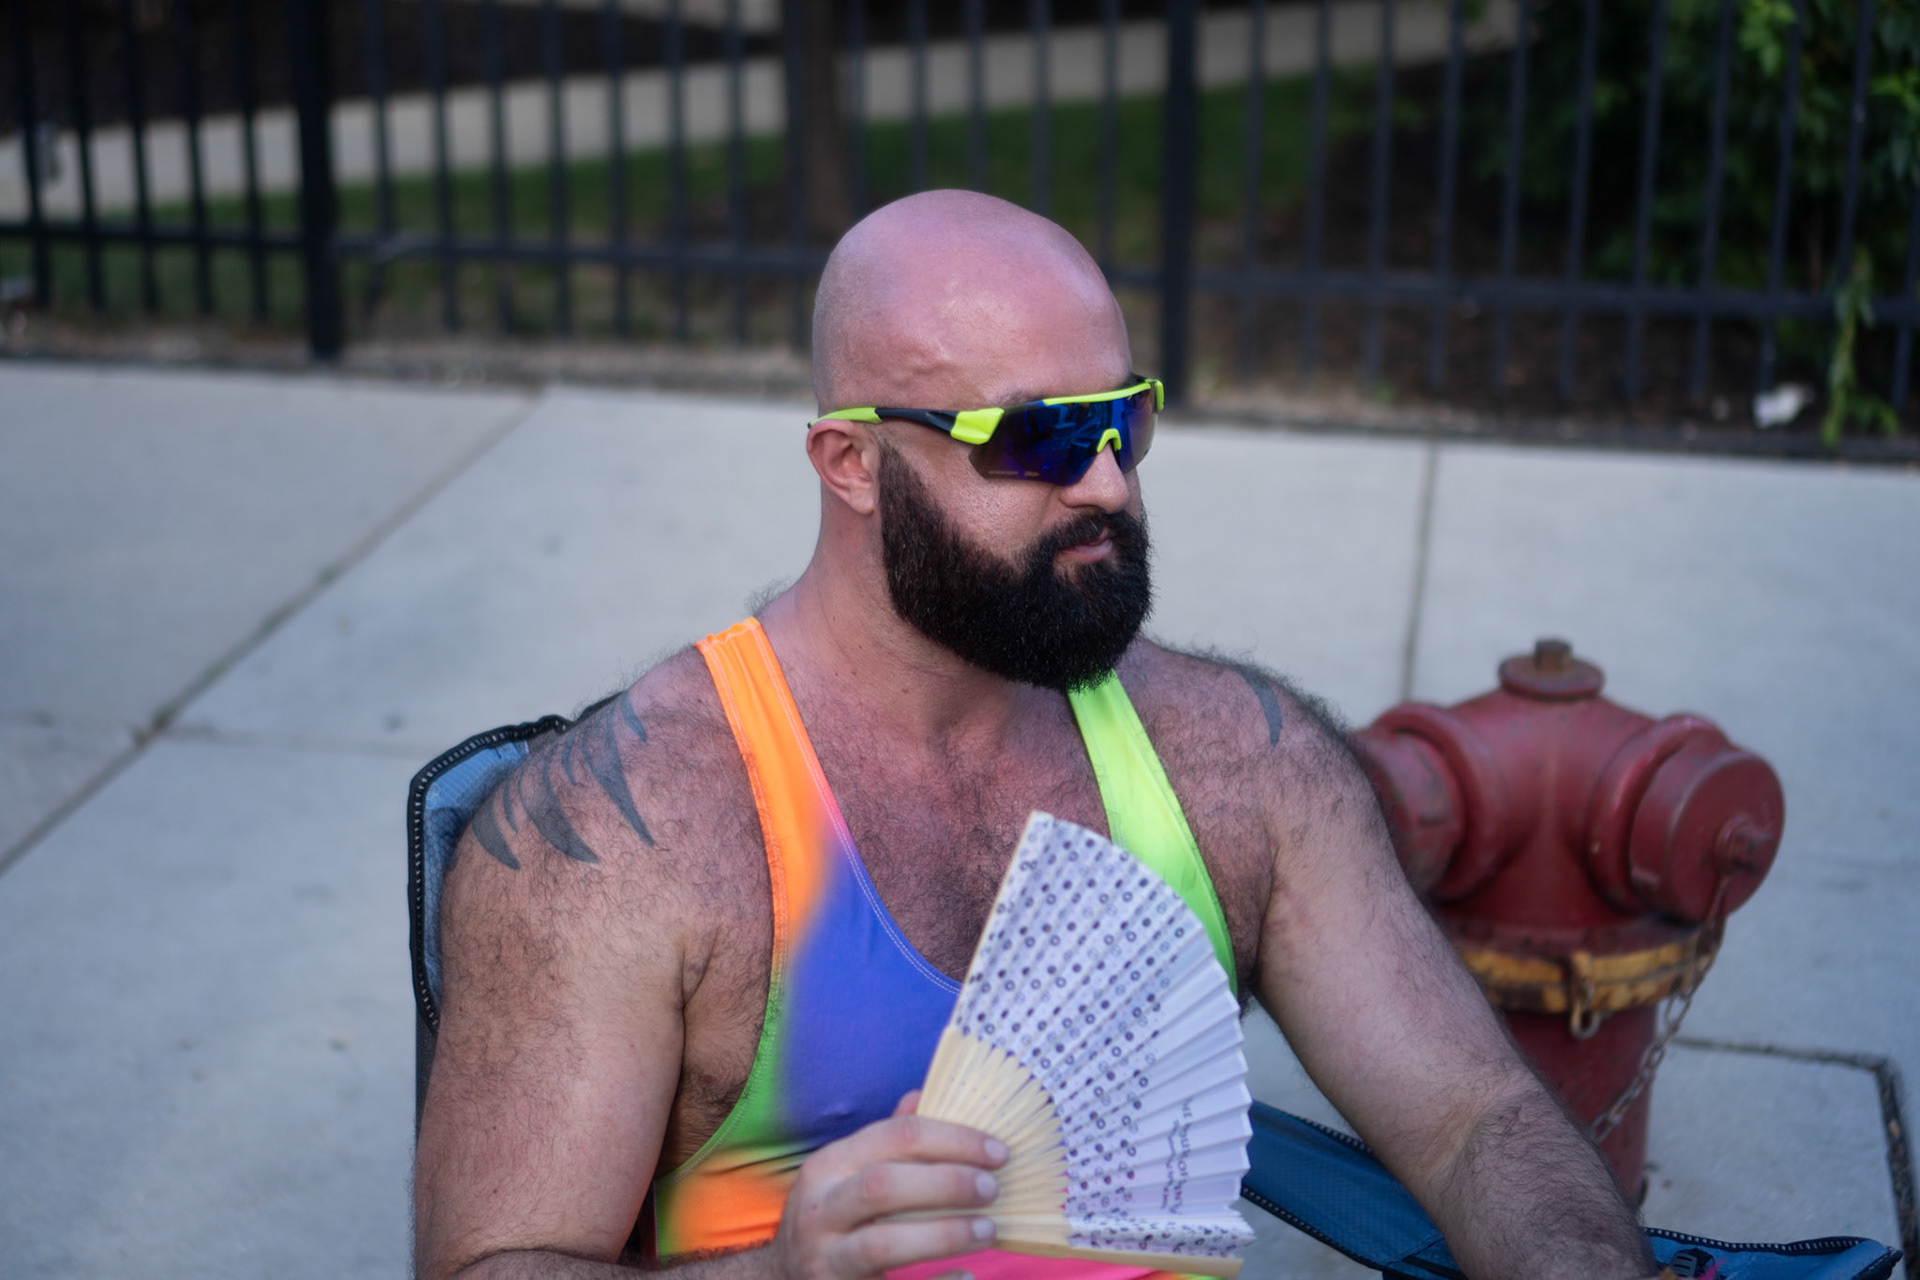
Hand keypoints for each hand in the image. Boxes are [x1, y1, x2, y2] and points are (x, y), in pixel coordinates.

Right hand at [771, 1092, 1006, 1279]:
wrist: (783, 1277)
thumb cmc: (832, 1217)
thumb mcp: (845, 1174)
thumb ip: (885, 1140)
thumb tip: (925, 1095)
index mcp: (829, 1166)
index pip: (894, 1136)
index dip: (951, 1139)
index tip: (997, 1152)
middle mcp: (819, 1209)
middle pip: (883, 1185)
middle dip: (946, 1183)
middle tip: (993, 1188)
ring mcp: (825, 1257)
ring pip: (882, 1244)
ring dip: (943, 1235)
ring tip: (988, 1230)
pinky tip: (966, 1276)